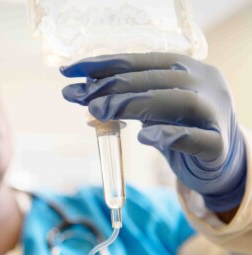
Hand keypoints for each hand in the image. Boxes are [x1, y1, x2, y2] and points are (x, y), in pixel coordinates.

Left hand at [60, 53, 246, 212]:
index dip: (104, 64)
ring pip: (178, 102)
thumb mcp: (154, 109)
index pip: (141, 60)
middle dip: (113, 86)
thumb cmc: (181, 128)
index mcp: (187, 69)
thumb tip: (87, 96)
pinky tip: (144, 137)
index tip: (70, 70)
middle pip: (156, 79)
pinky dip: (169, 135)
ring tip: (100, 112)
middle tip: (81, 96)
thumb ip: (129, 100)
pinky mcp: (218, 146)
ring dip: (135, 105)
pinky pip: (197, 138)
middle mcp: (204, 84)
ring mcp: (215, 113)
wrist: (220, 159)